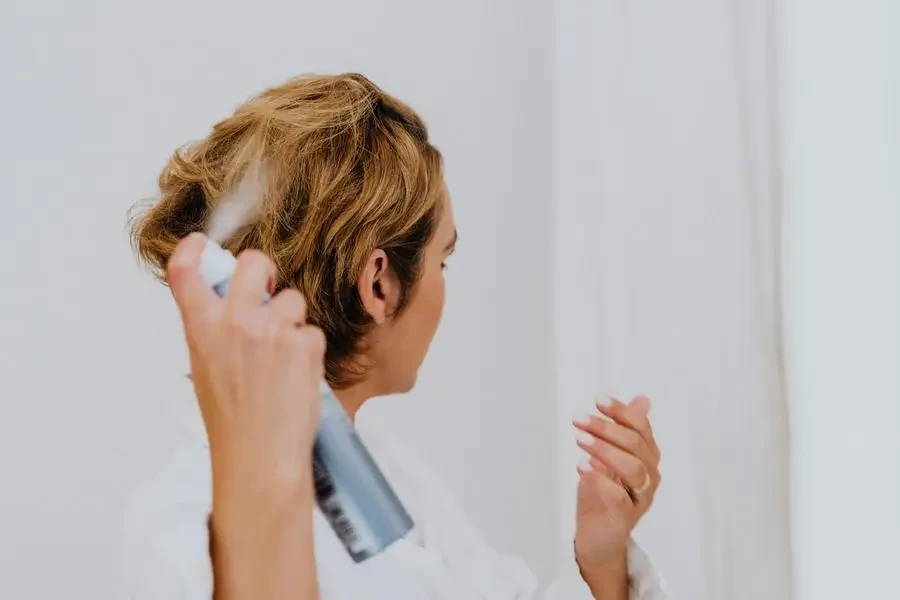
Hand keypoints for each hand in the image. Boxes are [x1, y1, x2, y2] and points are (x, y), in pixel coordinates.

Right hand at [167, 233, 323, 599]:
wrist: (261, 457)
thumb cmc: (233, 422)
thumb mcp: (206, 370)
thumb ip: (214, 331)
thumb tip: (230, 304)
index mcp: (201, 329)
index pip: (186, 271)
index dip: (195, 249)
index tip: (203, 243)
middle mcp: (235, 322)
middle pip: (255, 263)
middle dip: (265, 272)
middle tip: (268, 292)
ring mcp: (271, 329)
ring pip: (292, 300)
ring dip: (292, 322)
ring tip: (283, 361)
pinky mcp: (303, 343)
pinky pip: (312, 332)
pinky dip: (310, 351)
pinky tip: (298, 377)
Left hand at [571, 395, 660, 595]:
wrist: (600, 536)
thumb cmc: (605, 493)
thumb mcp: (611, 456)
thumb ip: (624, 429)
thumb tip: (643, 400)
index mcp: (648, 457)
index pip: (640, 428)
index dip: (621, 411)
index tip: (598, 400)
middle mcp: (650, 476)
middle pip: (635, 445)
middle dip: (605, 427)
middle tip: (579, 419)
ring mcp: (640, 497)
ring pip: (632, 468)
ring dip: (604, 449)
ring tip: (580, 439)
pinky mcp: (626, 516)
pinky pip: (618, 495)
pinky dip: (599, 478)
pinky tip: (582, 466)